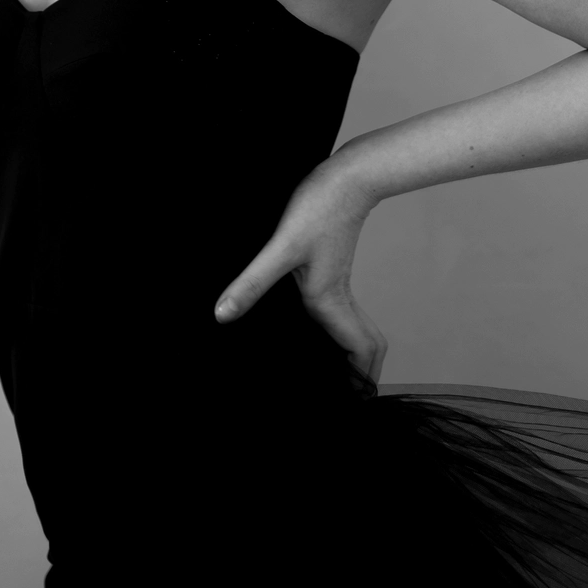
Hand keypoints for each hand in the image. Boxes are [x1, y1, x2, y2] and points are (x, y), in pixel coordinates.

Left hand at [214, 150, 386, 384]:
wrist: (345, 177)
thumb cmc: (318, 208)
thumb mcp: (279, 247)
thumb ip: (251, 283)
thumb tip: (221, 315)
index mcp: (330, 303)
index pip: (360, 356)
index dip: (361, 386)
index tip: (353, 409)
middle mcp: (338, 299)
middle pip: (366, 350)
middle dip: (360, 379)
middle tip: (347, 402)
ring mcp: (338, 285)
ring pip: (357, 332)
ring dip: (352, 357)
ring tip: (334, 379)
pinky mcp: (332, 271)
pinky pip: (344, 315)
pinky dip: (341, 335)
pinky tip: (315, 331)